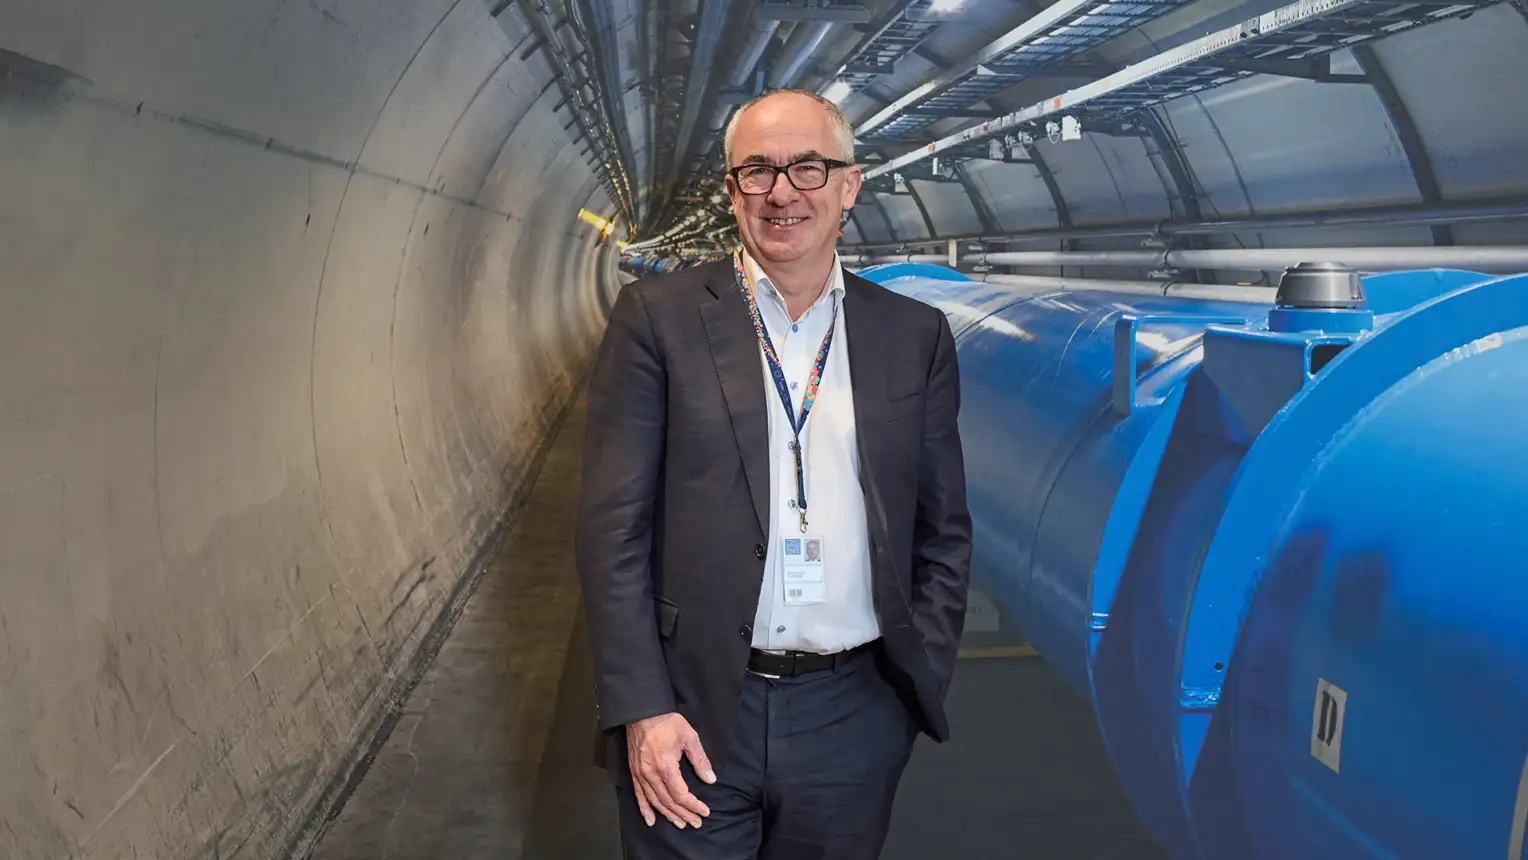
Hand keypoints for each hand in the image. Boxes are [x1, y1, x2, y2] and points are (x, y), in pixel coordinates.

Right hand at [625, 712, 715, 828]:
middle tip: (696, 823)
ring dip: (668, 815)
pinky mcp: (634, 772)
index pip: (681, 795)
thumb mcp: (689, 737)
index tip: (704, 811)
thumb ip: (700, 760)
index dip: (693, 806)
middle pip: (668, 802)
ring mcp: (641, 775)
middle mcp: (652, 774)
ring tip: (680, 824)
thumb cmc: (667, 722)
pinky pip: (639, 796)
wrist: (642, 712)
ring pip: (655, 802)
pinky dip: (645, 810)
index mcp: (666, 766)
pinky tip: (650, 821)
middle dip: (684, 814)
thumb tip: (710, 779)